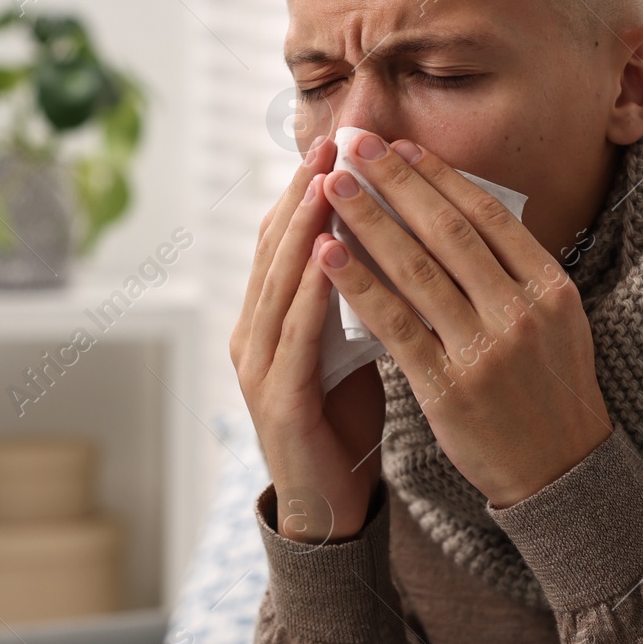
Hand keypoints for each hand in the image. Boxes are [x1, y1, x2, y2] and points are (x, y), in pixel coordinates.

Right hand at [230, 135, 385, 543]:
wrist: (329, 504)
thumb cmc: (343, 418)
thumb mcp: (349, 343)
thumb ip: (354, 294)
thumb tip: (389, 233)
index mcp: (271, 315)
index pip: (288, 236)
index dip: (311, 186)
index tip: (344, 139)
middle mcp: (254, 331)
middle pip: (277, 246)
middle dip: (305, 191)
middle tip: (333, 141)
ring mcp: (258, 365)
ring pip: (278, 282)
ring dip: (304, 229)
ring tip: (328, 181)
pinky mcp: (277, 399)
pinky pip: (295, 334)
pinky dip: (311, 292)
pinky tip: (330, 257)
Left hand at [315, 130, 611, 509]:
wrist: (560, 471)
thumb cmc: (550, 389)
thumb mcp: (556, 320)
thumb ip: (516, 270)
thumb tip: (462, 211)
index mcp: (550, 287)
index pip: (488, 216)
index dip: (439, 177)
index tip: (399, 148)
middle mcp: (520, 312)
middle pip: (448, 232)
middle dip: (395, 182)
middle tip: (354, 146)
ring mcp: (484, 351)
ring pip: (416, 271)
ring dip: (367, 221)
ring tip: (331, 187)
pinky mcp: (447, 388)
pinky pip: (394, 325)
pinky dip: (359, 285)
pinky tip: (328, 256)